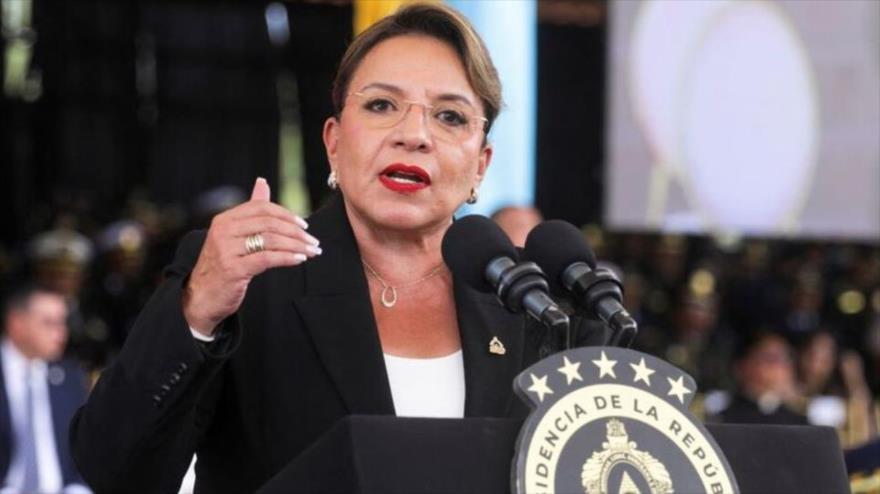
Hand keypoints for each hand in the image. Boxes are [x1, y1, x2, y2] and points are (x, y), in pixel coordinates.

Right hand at [182, 178, 320, 334]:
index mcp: (225, 219)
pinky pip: (267, 258)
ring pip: (271, 240)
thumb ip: (250, 211)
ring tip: (311, 251)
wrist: (201, 297)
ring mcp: (227, 250)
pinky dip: (287, 257)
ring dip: (296, 245)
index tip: (304, 225)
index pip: (262, 208)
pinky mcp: (233, 269)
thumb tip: (262, 182)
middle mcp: (224, 231)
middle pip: (269, 223)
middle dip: (296, 232)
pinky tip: (299, 259)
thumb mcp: (232, 235)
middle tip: (313, 241)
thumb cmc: (221, 265)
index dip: (286, 215)